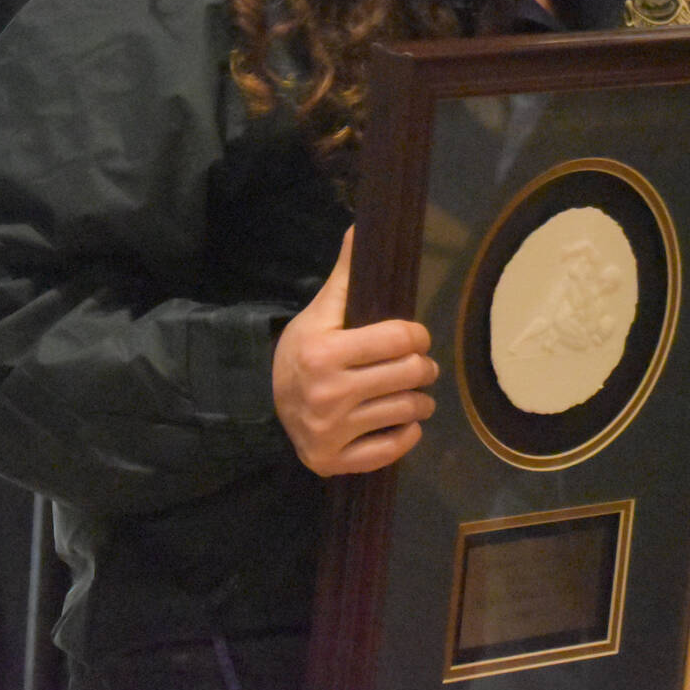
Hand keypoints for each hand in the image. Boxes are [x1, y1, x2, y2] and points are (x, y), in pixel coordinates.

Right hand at [273, 227, 438, 474]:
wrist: (266, 406)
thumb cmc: (302, 353)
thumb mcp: (320, 313)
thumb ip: (346, 276)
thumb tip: (360, 227)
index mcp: (324, 353)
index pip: (400, 339)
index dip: (416, 334)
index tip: (414, 336)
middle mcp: (327, 394)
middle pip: (410, 374)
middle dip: (423, 366)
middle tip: (419, 365)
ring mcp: (331, 432)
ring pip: (408, 410)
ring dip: (420, 400)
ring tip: (414, 393)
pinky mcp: (334, 461)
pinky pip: (394, 449)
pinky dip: (407, 434)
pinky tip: (401, 421)